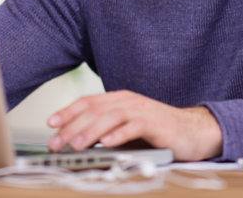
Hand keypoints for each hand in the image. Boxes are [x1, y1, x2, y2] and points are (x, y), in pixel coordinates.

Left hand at [46, 90, 222, 160]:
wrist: (192, 131)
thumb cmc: (156, 132)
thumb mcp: (125, 130)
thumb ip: (105, 132)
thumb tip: (76, 143)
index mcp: (118, 100)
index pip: (87, 102)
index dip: (67, 112)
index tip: (50, 124)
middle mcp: (128, 101)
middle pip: (94, 110)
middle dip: (72, 127)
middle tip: (56, 143)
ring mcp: (142, 110)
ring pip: (110, 117)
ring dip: (91, 131)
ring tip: (76, 144)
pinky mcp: (155, 123)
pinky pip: (134, 127)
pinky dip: (119, 135)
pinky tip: (107, 144)